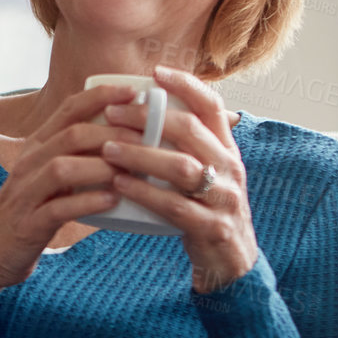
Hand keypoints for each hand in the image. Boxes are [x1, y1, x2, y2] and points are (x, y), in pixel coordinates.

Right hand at [0, 83, 147, 304]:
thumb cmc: (29, 210)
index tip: (134, 91)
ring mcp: (27, 193)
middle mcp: (30, 163)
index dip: (101, 96)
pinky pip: (58, 208)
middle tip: (147, 138)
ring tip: (133, 170)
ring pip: (63, 168)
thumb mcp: (49, 175)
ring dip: (101, 166)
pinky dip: (87, 202)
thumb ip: (79, 155)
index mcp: (38, 146)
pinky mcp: (28, 224)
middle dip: (113, 133)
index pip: (69, 109)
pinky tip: (112, 201)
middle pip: (71, 135)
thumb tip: (127, 140)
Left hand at [98, 65, 258, 292]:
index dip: (186, 85)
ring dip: (141, 155)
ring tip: (108, 149)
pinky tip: (120, 185)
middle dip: (149, 118)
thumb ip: (184, 147)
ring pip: (182, 168)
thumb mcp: (204, 174)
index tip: (155, 73)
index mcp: (226, 150)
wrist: (230, 264)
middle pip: (191, 132)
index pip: (212, 106)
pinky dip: (145, 194)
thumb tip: (145, 112)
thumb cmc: (205, 210)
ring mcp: (223, 198)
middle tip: (113, 113)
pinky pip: (176, 207)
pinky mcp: (212, 228)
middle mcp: (230, 168)